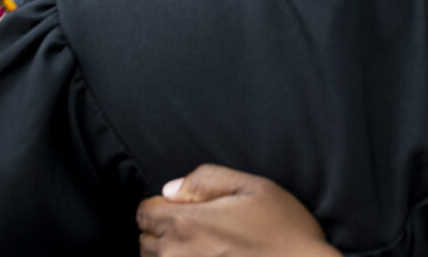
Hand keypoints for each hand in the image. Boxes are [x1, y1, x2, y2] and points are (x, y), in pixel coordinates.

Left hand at [136, 164, 338, 256]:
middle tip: (197, 226)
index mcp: (188, 222)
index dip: (163, 204)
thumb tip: (171, 189)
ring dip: (168, 253)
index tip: (186, 205)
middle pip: (144, 240)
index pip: (144, 211)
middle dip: (162, 229)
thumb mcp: (253, 187)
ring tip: (202, 246)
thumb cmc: (283, 230)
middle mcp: (177, 254)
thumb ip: (207, 180)